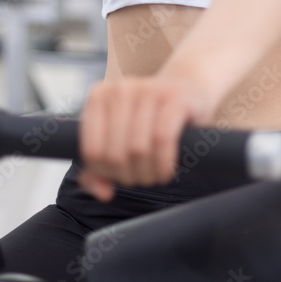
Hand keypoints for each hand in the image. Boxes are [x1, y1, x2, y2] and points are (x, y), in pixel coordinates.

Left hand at [77, 72, 217, 201]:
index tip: (119, 176)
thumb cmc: (149, 120)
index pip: (92, 151)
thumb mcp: (119, 139)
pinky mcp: (174, 97)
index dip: (105, 173)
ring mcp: (148, 89)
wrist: (188, 90)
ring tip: (154, 175)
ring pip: (138, 150)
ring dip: (147, 174)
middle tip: (141, 177)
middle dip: (129, 176)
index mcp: (98, 96)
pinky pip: (163, 140)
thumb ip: (100, 169)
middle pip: (115, 154)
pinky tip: (166, 170)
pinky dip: (164, 164)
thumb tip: (103, 192)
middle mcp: (120, 89)